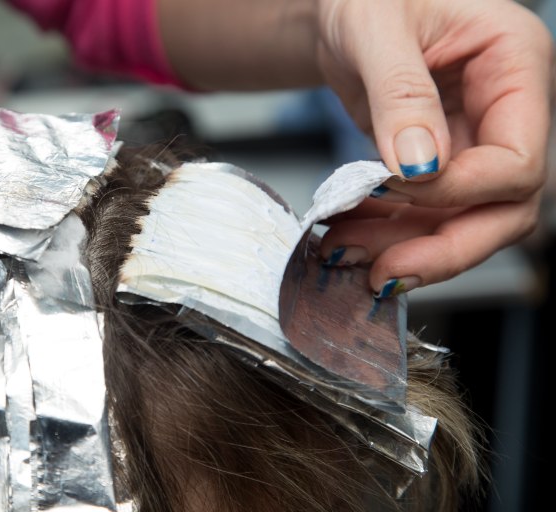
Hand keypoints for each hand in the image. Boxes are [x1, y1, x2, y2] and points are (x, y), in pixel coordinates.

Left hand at [313, 0, 552, 295]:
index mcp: (516, 65)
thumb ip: (402, 94)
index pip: (518, 160)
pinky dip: (390, 233)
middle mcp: (507, 111)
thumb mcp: (376, 27)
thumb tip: (420, 168)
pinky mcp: (441, 164)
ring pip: (465, 222)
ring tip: (346, 253)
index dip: (458, 191)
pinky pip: (427, 214)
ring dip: (408, 249)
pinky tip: (350, 235)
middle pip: (505, 208)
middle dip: (445, 247)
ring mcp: (475, 142)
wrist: (344, 9)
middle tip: (384, 271)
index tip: (391, 189)